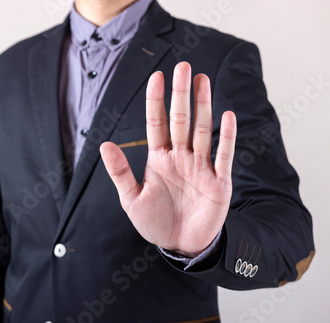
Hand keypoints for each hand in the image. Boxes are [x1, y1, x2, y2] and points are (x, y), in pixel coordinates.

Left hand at [100, 62, 236, 257]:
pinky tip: (227, 116)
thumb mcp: (131, 198)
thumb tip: (105, 144)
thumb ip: (121, 172)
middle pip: (180, 120)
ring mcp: (200, 167)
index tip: (157, 76)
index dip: (156, 101)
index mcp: (159, 159)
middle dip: (181, 94)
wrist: (180, 245)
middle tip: (184, 66)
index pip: (156, 123)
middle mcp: (180, 157)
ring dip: (203, 106)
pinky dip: (226, 137)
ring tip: (202, 80)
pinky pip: (223, 156)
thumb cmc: (154, 222)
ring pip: (203, 131)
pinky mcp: (218, 182)